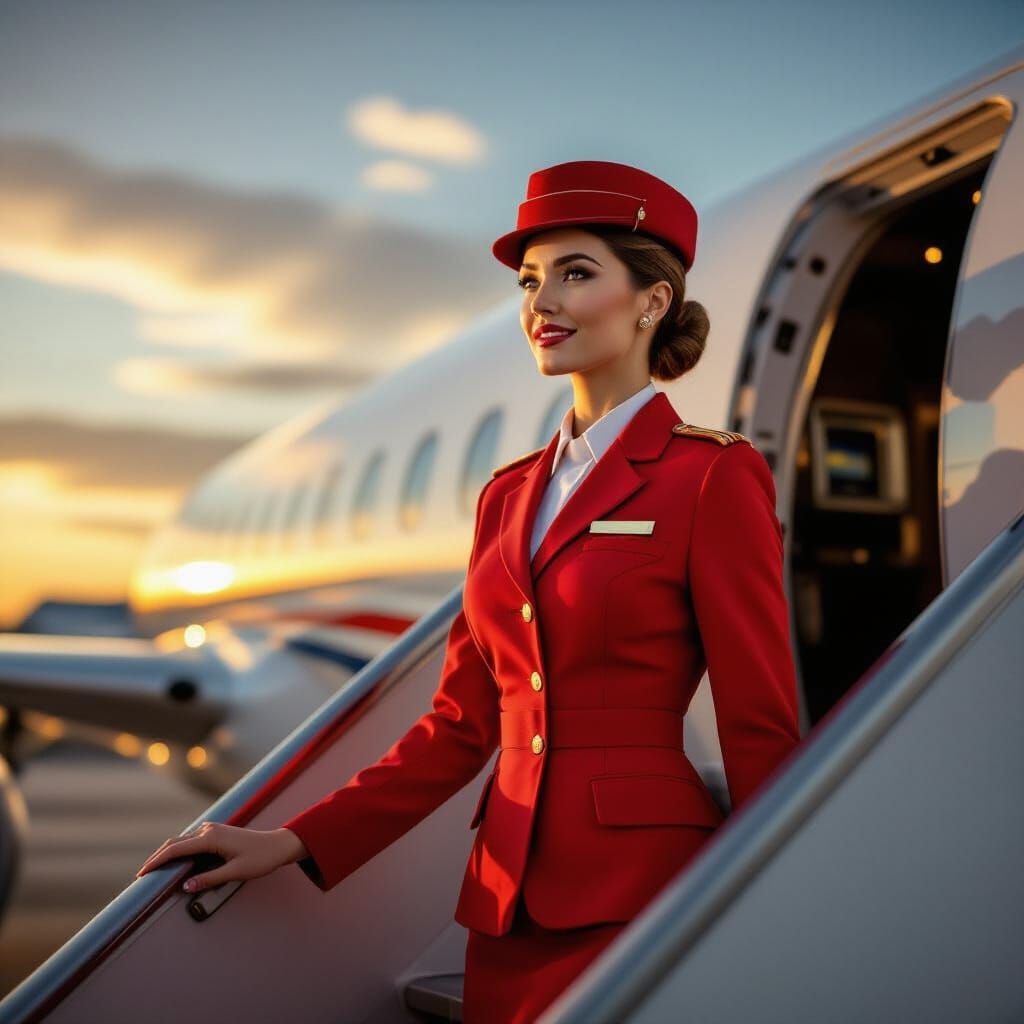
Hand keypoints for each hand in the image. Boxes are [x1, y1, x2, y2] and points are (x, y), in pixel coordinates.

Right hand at [135, 822, 309, 892]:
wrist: (277, 845)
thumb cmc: (260, 858)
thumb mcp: (235, 872)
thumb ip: (209, 879)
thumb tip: (185, 886)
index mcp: (211, 838)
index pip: (175, 849)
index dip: (156, 862)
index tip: (141, 874)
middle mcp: (208, 830)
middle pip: (174, 843)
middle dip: (156, 858)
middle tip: (141, 876)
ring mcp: (212, 829)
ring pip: (181, 841)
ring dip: (166, 854)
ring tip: (153, 871)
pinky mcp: (215, 833)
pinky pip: (190, 841)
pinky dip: (178, 851)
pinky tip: (173, 862)